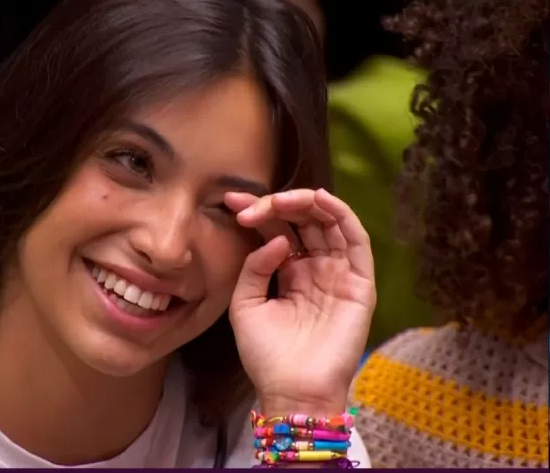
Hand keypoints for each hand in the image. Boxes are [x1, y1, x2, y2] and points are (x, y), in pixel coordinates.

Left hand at [223, 188, 375, 415]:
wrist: (291, 391)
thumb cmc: (266, 355)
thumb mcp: (245, 305)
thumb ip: (254, 268)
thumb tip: (276, 239)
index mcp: (290, 274)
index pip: (277, 231)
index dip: (257, 212)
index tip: (230, 201)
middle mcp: (316, 269)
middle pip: (303, 221)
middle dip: (278, 205)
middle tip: (252, 206)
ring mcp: (339, 275)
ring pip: (329, 223)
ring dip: (306, 203)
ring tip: (279, 200)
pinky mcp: (360, 284)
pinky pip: (356, 241)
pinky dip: (341, 214)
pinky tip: (319, 199)